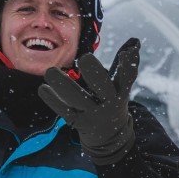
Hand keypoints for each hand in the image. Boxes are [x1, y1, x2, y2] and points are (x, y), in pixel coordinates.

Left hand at [38, 38, 140, 165]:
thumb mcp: (121, 85)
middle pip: (103, 88)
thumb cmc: (113, 101)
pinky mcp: (78, 121)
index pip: (127, 78)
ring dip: (63, 85)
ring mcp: (92, 113)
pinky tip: (44, 89)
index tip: (126, 53)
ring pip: (77, 99)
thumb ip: (126, 63)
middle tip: (85, 58)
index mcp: (120, 92)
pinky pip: (63, 110)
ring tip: (50, 72)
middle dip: (95, 73)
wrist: (110, 136)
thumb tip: (135, 41)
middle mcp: (108, 103)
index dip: (128, 66)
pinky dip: (52, 100)